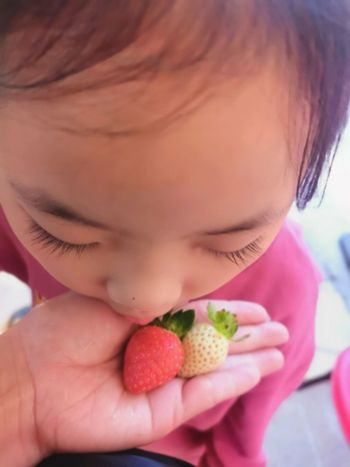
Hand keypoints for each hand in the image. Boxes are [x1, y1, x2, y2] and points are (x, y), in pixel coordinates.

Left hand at [1, 294, 287, 464]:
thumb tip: (195, 305)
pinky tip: (253, 371)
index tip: (257, 310)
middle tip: (280, 331)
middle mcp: (158, 353)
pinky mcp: (158, 413)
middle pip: (212, 346)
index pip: (198, 318)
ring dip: (247, 362)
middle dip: (246, 338)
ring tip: (278, 352)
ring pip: (212, 373)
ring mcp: (160, 383)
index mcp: (148, 324)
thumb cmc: (68, 329)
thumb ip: (159, 306)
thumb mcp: (117, 303)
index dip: (228, 314)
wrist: (33, 376)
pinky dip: (227, 384)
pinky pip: (199, 397)